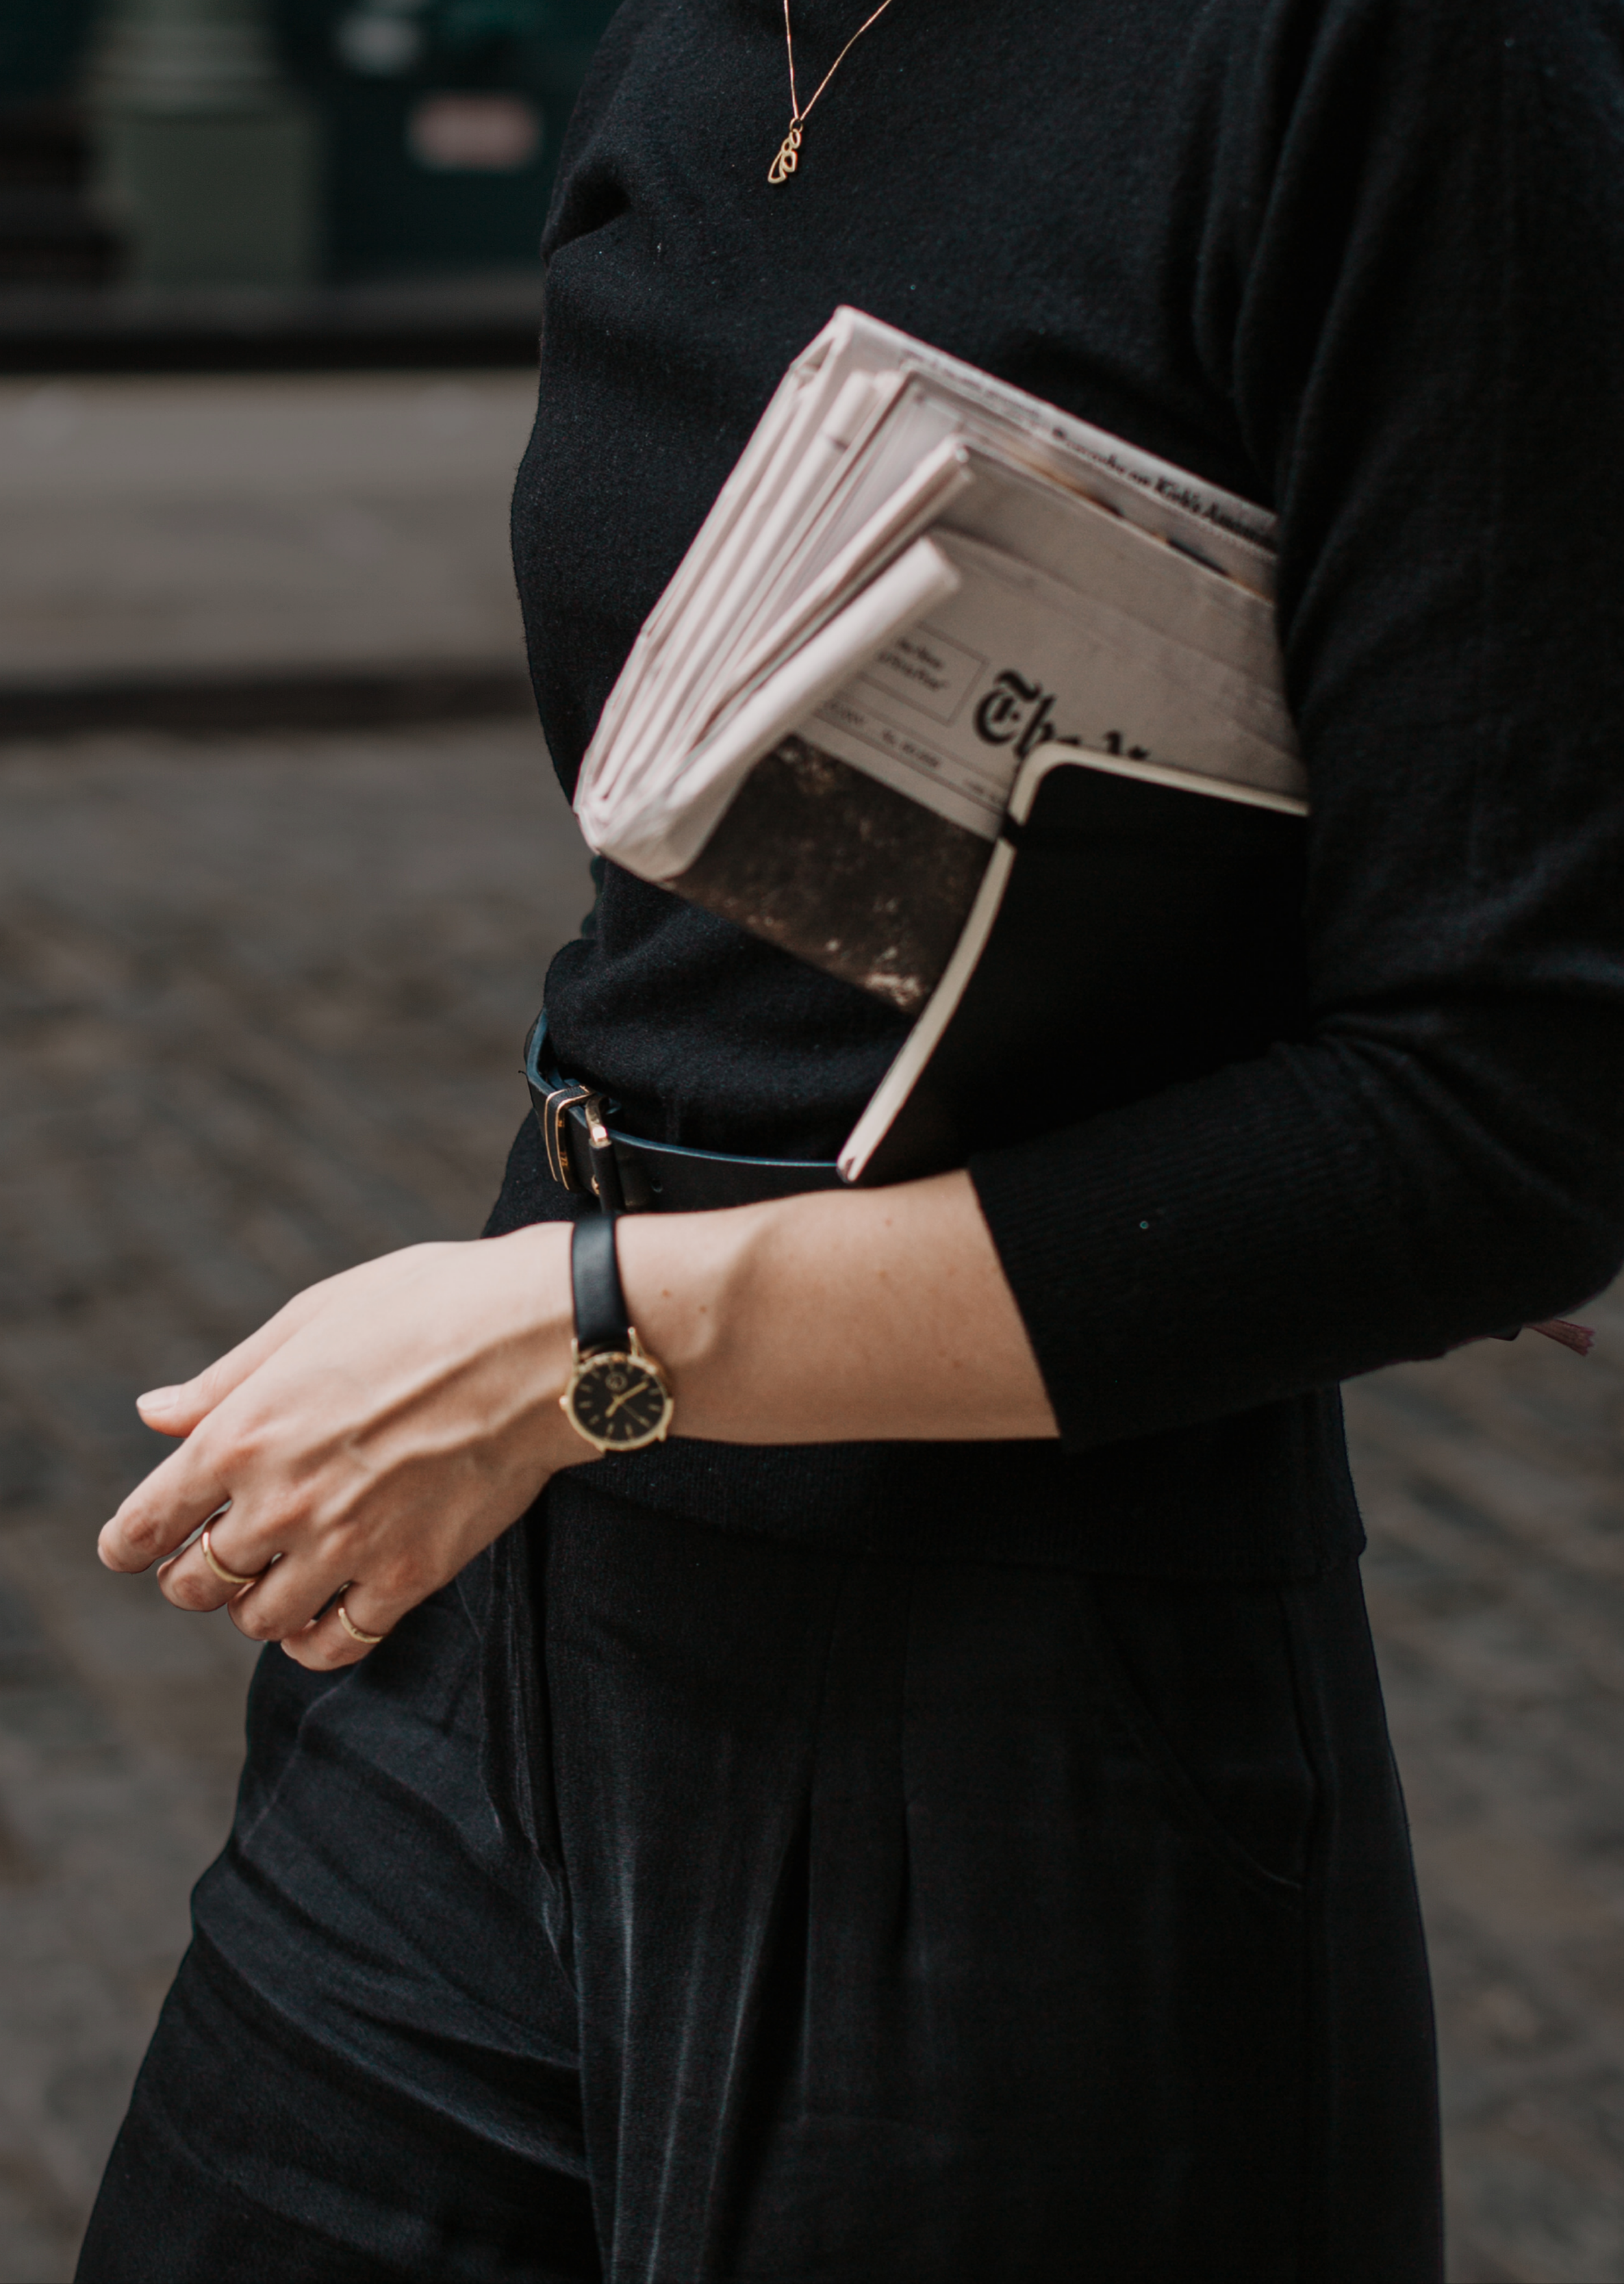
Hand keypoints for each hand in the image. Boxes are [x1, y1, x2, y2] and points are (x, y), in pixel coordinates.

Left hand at [97, 1227, 586, 1670]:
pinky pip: (336, 1643)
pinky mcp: (410, 1576)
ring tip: (278, 1578)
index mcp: (242, 1434)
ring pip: (259, 1621)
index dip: (126, 1545)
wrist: (539, 1342)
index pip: (146, 1525)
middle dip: (192, 1575)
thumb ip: (227, 1380)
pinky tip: (324, 1615)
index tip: (129, 1549)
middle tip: (215, 1556)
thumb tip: (155, 1415)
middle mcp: (281, 1503)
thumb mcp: (311, 1317)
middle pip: (196, 1583)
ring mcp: (347, 1547)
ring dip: (255, 1606)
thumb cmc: (428, 1306)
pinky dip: (315, 1641)